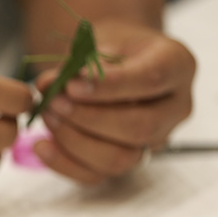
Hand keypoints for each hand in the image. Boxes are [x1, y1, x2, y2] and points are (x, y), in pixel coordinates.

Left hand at [33, 20, 195, 182]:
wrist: (115, 65)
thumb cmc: (110, 52)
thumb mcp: (100, 41)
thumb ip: (76, 62)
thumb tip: (48, 85)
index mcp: (177, 65)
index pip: (152, 79)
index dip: (109, 86)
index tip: (72, 84)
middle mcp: (175, 108)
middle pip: (140, 127)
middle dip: (89, 118)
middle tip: (54, 102)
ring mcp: (155, 141)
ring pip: (121, 158)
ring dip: (75, 140)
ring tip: (47, 116)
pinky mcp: (128, 162)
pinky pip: (97, 175)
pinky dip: (64, 163)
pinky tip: (40, 145)